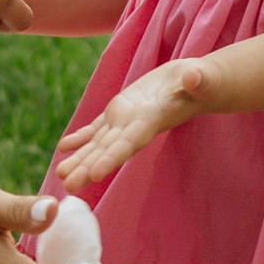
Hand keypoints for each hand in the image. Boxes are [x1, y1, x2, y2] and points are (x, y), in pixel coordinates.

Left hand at [55, 58, 206, 190]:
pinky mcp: (121, 110)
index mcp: (153, 121)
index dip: (112, 158)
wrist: (197, 80)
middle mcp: (136, 127)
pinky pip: (98, 127)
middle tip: (66, 185)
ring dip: (79, 157)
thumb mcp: (202, 79)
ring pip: (99, 142)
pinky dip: (81, 136)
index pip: (130, 143)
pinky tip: (64, 146)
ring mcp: (127, 120)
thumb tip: (194, 78)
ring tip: (59, 173)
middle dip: (88, 167)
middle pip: (109, 150)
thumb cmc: (204, 81)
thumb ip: (198, 81)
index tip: (93, 175)